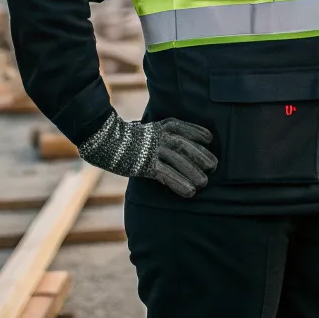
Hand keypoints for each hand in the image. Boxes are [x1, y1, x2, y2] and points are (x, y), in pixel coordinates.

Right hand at [77, 109, 217, 197]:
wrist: (104, 141)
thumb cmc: (126, 137)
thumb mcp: (147, 130)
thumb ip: (161, 133)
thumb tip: (177, 142)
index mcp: (162, 125)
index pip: (185, 128)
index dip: (198, 133)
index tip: (210, 139)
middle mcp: (160, 136)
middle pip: (186, 146)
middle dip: (201, 156)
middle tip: (214, 166)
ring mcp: (153, 150)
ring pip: (179, 161)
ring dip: (193, 173)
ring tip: (204, 183)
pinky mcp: (146, 165)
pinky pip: (167, 175)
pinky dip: (180, 184)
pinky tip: (189, 192)